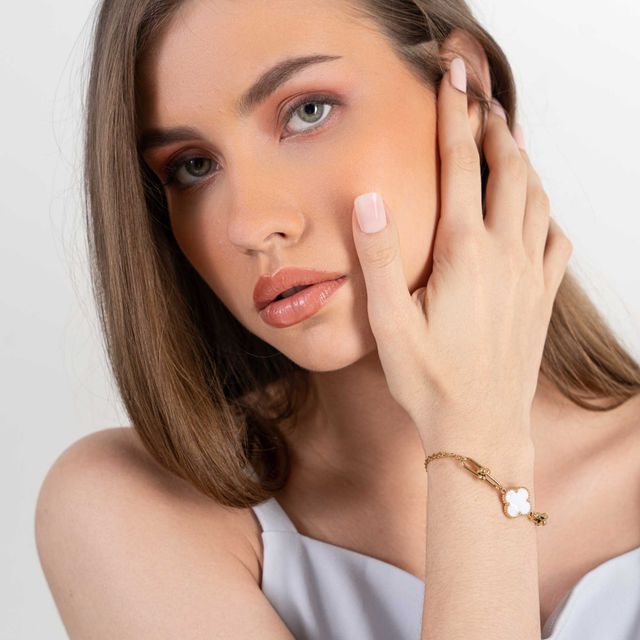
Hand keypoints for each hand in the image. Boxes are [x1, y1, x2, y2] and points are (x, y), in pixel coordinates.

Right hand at [351, 58, 572, 448]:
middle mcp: (504, 255)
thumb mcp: (388, 321)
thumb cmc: (430, 380)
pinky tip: (535, 212)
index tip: (453, 81)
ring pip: (537, 198)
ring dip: (523, 163)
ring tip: (508, 143)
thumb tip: (369, 198)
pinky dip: (546, 211)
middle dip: (494, 128)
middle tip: (481, 100)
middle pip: (508, 171)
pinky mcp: (541, 298)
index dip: (454, 118)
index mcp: (464, 254)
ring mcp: (530, 275)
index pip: (459, 168)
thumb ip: (379, 255)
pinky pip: (556, 239)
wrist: (480, 428)